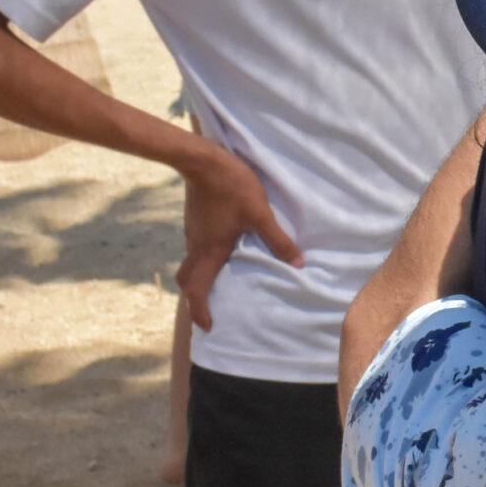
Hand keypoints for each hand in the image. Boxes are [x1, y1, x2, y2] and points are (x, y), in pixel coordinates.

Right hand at [177, 142, 302, 329]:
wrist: (203, 160)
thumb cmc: (232, 187)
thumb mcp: (260, 214)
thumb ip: (278, 241)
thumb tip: (297, 264)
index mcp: (209, 251)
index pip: (196, 289)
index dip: (199, 311)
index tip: (207, 326)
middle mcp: (196, 245)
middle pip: (188, 280)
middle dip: (196, 297)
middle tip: (209, 307)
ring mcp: (193, 231)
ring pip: (192, 262)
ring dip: (202, 276)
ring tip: (221, 282)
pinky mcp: (195, 219)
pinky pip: (196, 246)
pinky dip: (205, 257)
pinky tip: (222, 250)